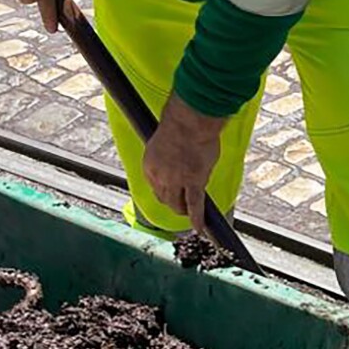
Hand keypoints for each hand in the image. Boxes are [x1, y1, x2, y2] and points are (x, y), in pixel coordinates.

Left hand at [141, 95, 229, 220]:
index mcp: (149, 165)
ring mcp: (176, 181)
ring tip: (189, 213)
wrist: (189, 121)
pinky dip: (197, 218)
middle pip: (163, 197)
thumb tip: (178, 155)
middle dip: (172, 201)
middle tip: (180, 203)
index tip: (171, 189)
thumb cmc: (179, 122)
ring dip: (183, 209)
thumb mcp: (164, 138)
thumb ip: (168, 152)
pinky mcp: (194, 182)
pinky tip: (199, 228)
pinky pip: (195, 205)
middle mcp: (159, 176)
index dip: (164, 188)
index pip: (154, 185)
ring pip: (177, 204)